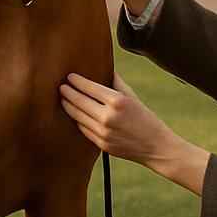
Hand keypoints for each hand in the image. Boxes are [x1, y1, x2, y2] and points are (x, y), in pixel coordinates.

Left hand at [58, 72, 209, 194]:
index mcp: (117, 101)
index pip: (89, 88)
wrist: (155, 147)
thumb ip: (115, 83)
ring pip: (77, 116)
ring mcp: (103, 132)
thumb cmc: (145, 118)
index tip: (69, 77)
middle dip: (67, 93)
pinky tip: (74, 114)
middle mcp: (108, 117)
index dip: (76, 81)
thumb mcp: (132, 96)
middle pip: (79, 102)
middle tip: (61, 87)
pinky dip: (77, 120)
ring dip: (68, 106)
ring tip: (63, 99)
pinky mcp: (101, 144)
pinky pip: (83, 129)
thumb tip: (101, 69)